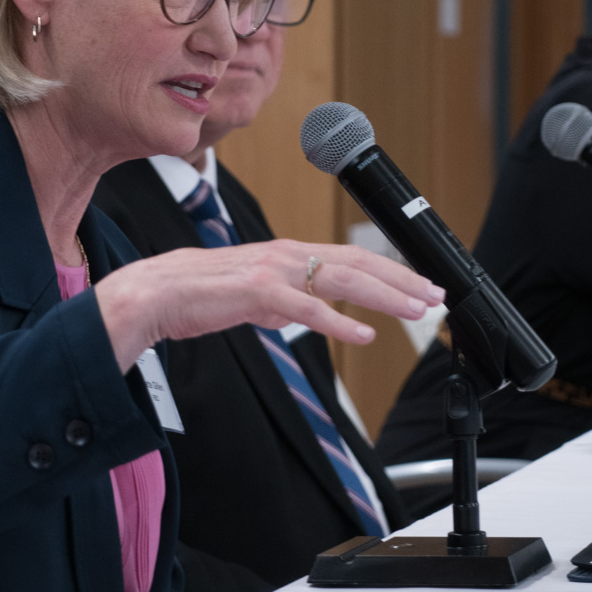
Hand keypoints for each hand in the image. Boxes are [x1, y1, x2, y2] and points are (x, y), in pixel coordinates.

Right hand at [94, 240, 444, 369]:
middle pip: (360, 263)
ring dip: (386, 296)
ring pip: (344, 280)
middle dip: (403, 280)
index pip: (353, 258)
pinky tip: (365, 336)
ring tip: (416, 310)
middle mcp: (288, 255)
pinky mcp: (258, 293)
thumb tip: (297, 316)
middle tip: (435, 296)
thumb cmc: (199, 295)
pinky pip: (308, 309)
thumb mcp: (251, 297)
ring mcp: (275, 271)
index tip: (420, 287)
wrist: (156, 293)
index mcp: (289, 255)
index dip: (391, 271)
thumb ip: (278, 303)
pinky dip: (340, 323)